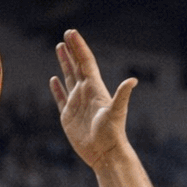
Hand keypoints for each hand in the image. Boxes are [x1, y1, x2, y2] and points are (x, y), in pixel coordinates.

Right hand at [49, 28, 137, 169]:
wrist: (106, 154)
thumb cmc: (112, 133)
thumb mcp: (116, 112)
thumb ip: (122, 95)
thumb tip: (133, 80)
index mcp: (95, 88)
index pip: (86, 62)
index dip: (79, 47)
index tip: (71, 32)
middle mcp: (86, 93)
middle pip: (77, 66)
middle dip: (72, 51)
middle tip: (66, 35)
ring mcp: (77, 103)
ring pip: (69, 78)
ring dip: (65, 63)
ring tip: (60, 48)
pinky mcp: (68, 116)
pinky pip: (61, 98)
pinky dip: (57, 88)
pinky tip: (53, 79)